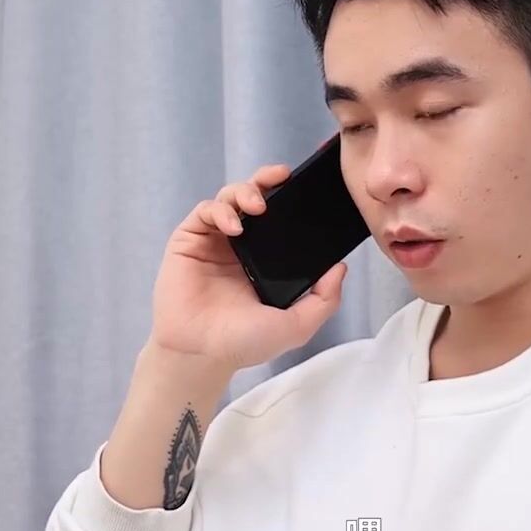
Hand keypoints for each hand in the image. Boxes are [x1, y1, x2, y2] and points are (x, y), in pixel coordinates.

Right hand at [149, 164, 347, 371]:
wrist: (202, 354)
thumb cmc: (244, 343)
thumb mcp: (296, 325)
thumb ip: (324, 300)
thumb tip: (340, 268)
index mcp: (267, 259)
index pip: (282, 218)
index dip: (294, 199)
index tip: (311, 188)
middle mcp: (242, 245)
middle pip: (256, 197)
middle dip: (268, 180)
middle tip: (283, 176)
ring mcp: (215, 241)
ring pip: (230, 197)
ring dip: (246, 191)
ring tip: (259, 205)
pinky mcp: (190, 240)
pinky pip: (205, 212)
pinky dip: (221, 211)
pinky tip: (234, 226)